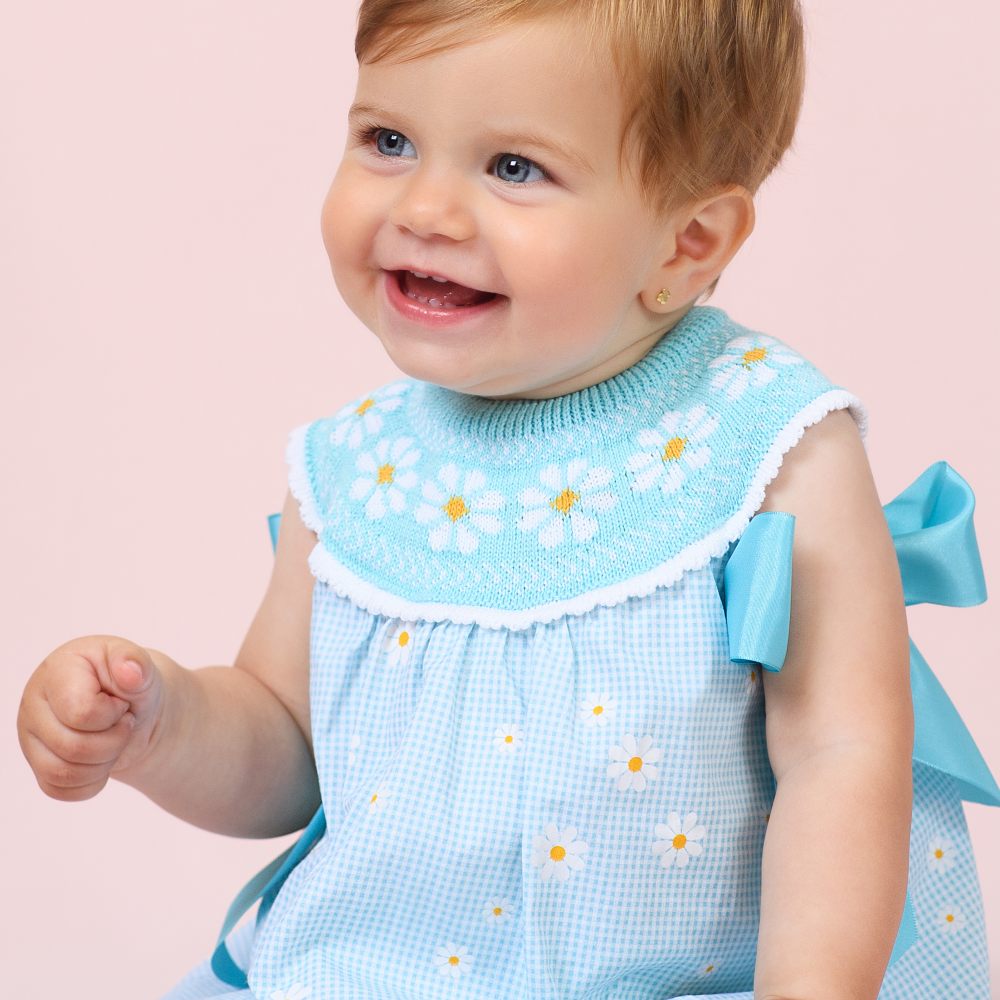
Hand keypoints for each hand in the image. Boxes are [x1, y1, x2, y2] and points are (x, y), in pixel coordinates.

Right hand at [17, 636, 165, 800]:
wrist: (134, 707)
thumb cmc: (133, 682)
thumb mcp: (141, 666)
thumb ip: (136, 663)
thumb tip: (131, 671)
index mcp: (58, 670)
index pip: (80, 713)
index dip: (113, 715)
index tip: (122, 703)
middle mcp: (35, 702)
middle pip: (71, 747)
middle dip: (114, 741)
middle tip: (125, 723)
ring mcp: (31, 735)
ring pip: (61, 773)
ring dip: (104, 764)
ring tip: (115, 740)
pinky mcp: (37, 763)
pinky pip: (58, 790)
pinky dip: (91, 782)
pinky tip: (103, 760)